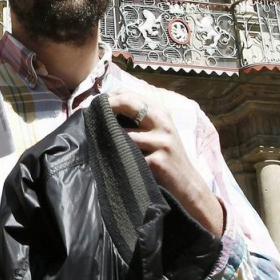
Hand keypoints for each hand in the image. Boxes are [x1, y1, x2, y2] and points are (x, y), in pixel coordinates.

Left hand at [107, 91, 223, 236]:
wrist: (188, 185)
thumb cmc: (166, 157)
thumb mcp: (157, 131)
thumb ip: (138, 117)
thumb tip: (104, 107)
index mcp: (160, 111)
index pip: (128, 93)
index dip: (109, 98)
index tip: (95, 107)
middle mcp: (162, 122)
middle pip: (127, 103)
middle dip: (106, 108)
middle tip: (91, 117)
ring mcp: (161, 141)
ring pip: (124, 133)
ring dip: (111, 139)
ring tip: (103, 145)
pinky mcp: (158, 161)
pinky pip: (129, 156)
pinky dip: (120, 159)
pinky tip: (117, 162)